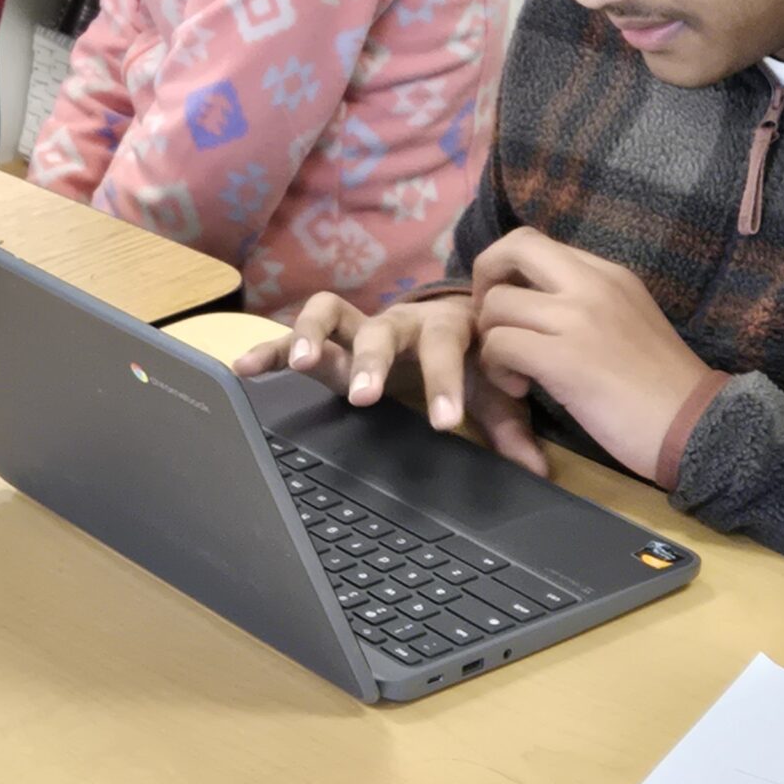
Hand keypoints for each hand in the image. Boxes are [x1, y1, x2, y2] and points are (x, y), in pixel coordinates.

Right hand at [232, 290, 545, 475]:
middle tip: (363, 396)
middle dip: (371, 361)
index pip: (444, 350)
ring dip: (312, 335)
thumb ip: (512, 427)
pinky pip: (293, 333)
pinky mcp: (328, 336)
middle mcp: (396, 320)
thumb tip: (539, 471)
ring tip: (300, 363)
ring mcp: (358, 325)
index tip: (444, 421)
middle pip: (381, 329)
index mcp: (443, 328)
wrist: (454, 315)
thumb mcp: (493, 390)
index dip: (443, 384)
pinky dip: (269, 347)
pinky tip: (244, 367)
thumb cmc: (471, 358)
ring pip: (329, 313)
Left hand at [468, 227, 715, 484]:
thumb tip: (534, 299)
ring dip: (491, 340)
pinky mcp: (564, 358)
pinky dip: (497, 369)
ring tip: (512, 371)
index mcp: (609, 274)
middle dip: (485, 280)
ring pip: (497, 304)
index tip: (510, 307)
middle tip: (493, 324)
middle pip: (513, 248)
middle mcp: (593, 284)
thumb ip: (587, 302)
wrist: (700, 429)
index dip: (506, 269)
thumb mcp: (629, 320)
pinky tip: (520, 389)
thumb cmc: (664, 388)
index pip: (535, 243)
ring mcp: (578, 318)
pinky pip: (500, 345)